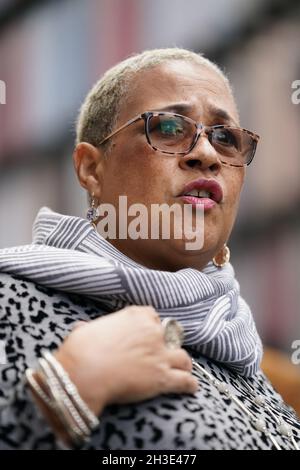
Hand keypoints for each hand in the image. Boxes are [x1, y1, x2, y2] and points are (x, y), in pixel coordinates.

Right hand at [54, 306, 197, 414]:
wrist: (84, 372)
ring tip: (182, 369)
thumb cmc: (80, 350)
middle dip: (167, 344)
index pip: (152, 316)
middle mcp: (152, 331)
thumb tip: (82, 328)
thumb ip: (90, 328)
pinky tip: (191, 387)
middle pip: (170, 335)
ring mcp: (160, 354)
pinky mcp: (163, 377)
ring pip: (183, 357)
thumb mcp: (85, 331)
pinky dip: (189, 384)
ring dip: (182, 364)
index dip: (151, 327)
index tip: (147, 335)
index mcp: (135, 316)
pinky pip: (185, 380)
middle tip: (161, 354)